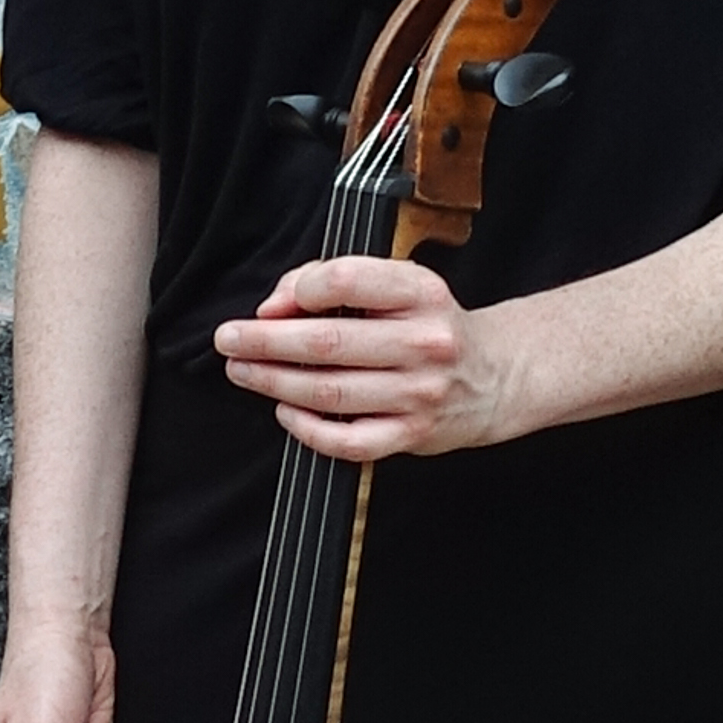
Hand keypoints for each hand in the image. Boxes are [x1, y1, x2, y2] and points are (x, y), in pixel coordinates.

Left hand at [210, 256, 522, 460]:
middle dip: (265, 342)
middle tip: (228, 340)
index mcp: (420, 293)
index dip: (297, 290)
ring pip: (329, 392)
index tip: (269, 306)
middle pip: (328, 342)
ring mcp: (419, 393)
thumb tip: (274, 307)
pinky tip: (284, 412)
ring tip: (243, 371)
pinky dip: (307, 429)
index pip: (346, 281)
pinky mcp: (413, 435)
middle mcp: (424, 342)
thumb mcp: (399, 285)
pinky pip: (347, 441)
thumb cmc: (429, 325)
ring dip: (274, 382)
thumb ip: (336, 281)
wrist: (494, 375)